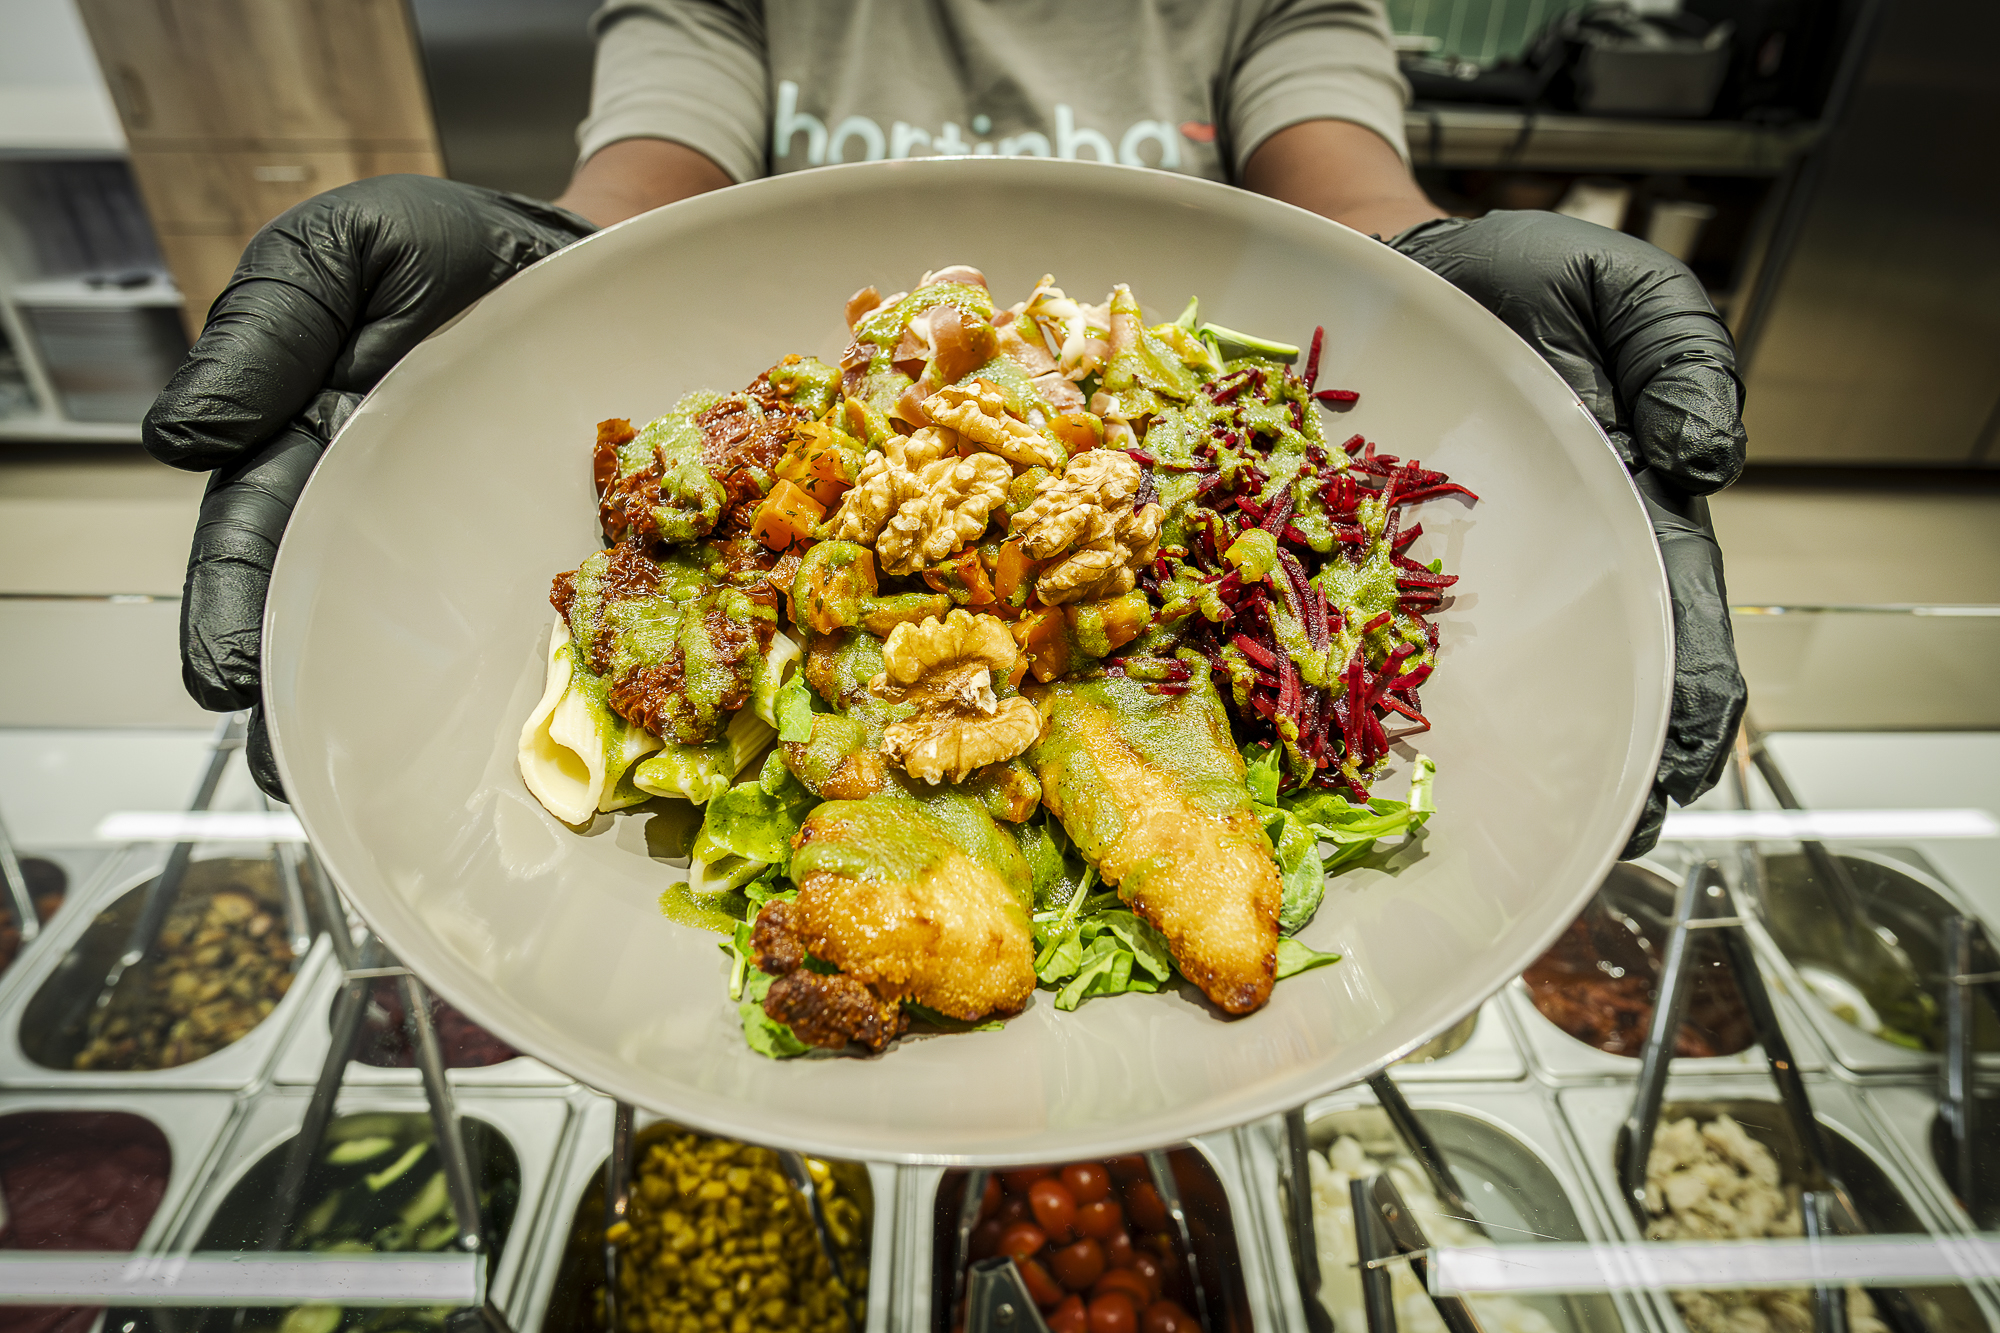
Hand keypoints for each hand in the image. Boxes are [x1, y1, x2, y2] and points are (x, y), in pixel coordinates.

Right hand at [148, 175, 592, 797]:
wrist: (588, 259)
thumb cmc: (454, 256)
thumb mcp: (348, 252)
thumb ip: (269, 326)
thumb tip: (184, 439)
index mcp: (312, 457)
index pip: (255, 545)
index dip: (236, 615)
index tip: (228, 678)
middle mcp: (385, 527)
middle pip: (330, 627)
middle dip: (308, 701)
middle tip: (292, 766)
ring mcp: (471, 559)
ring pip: (427, 658)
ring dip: (402, 729)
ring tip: (385, 795)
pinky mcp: (557, 570)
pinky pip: (543, 641)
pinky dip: (529, 702)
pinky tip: (520, 755)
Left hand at [1391, 210, 1747, 857]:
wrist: (1394, 270)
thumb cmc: (1518, 283)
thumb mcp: (1621, 289)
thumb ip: (1681, 357)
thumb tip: (1704, 463)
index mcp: (1629, 515)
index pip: (1680, 629)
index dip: (1689, 701)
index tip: (1683, 759)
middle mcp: (1551, 571)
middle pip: (1599, 689)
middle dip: (1615, 770)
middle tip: (1611, 835)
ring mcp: (1463, 586)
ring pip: (1500, 699)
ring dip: (1518, 776)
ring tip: (1528, 847)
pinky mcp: (1374, 578)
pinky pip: (1384, 659)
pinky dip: (1396, 722)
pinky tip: (1398, 782)